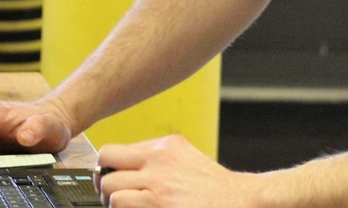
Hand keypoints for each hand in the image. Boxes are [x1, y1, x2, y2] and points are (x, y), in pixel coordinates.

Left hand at [95, 135, 258, 207]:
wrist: (242, 202)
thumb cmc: (216, 191)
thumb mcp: (188, 161)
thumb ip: (160, 161)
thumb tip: (129, 172)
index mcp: (167, 146)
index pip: (117, 150)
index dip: (109, 169)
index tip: (111, 181)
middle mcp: (159, 159)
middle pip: (106, 161)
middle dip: (105, 183)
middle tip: (112, 198)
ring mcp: (158, 181)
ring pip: (110, 187)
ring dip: (112, 202)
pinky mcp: (157, 203)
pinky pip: (120, 203)